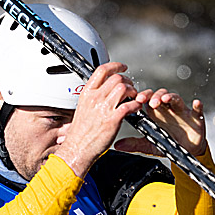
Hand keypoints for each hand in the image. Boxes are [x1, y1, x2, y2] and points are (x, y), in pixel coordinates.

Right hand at [54, 62, 144, 176]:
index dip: (116, 66)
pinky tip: (136, 108)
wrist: (78, 148)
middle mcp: (95, 98)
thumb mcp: (83, 108)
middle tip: (130, 87)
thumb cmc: (80, 133)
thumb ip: (93, 97)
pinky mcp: (113, 119)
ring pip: (124, 88)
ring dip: (133, 91)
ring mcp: (104, 108)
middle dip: (127, 81)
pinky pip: (130, 105)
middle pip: (116, 78)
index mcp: (87, 93)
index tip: (123, 67)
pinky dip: (136, 104)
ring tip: (134, 98)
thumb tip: (103, 91)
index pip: (102, 70)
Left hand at [114, 88, 207, 157]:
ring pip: (176, 99)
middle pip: (160, 95)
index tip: (136, 99)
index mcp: (156, 113)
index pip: (147, 100)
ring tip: (164, 99)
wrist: (186, 153)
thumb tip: (117, 145)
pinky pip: (198, 110)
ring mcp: (181, 112)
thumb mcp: (150, 144)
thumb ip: (135, 144)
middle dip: (154, 96)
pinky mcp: (195, 118)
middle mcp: (168, 109)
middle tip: (149, 101)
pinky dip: (198, 106)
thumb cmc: (168, 143)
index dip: (142, 97)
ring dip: (170, 97)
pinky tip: (196, 104)